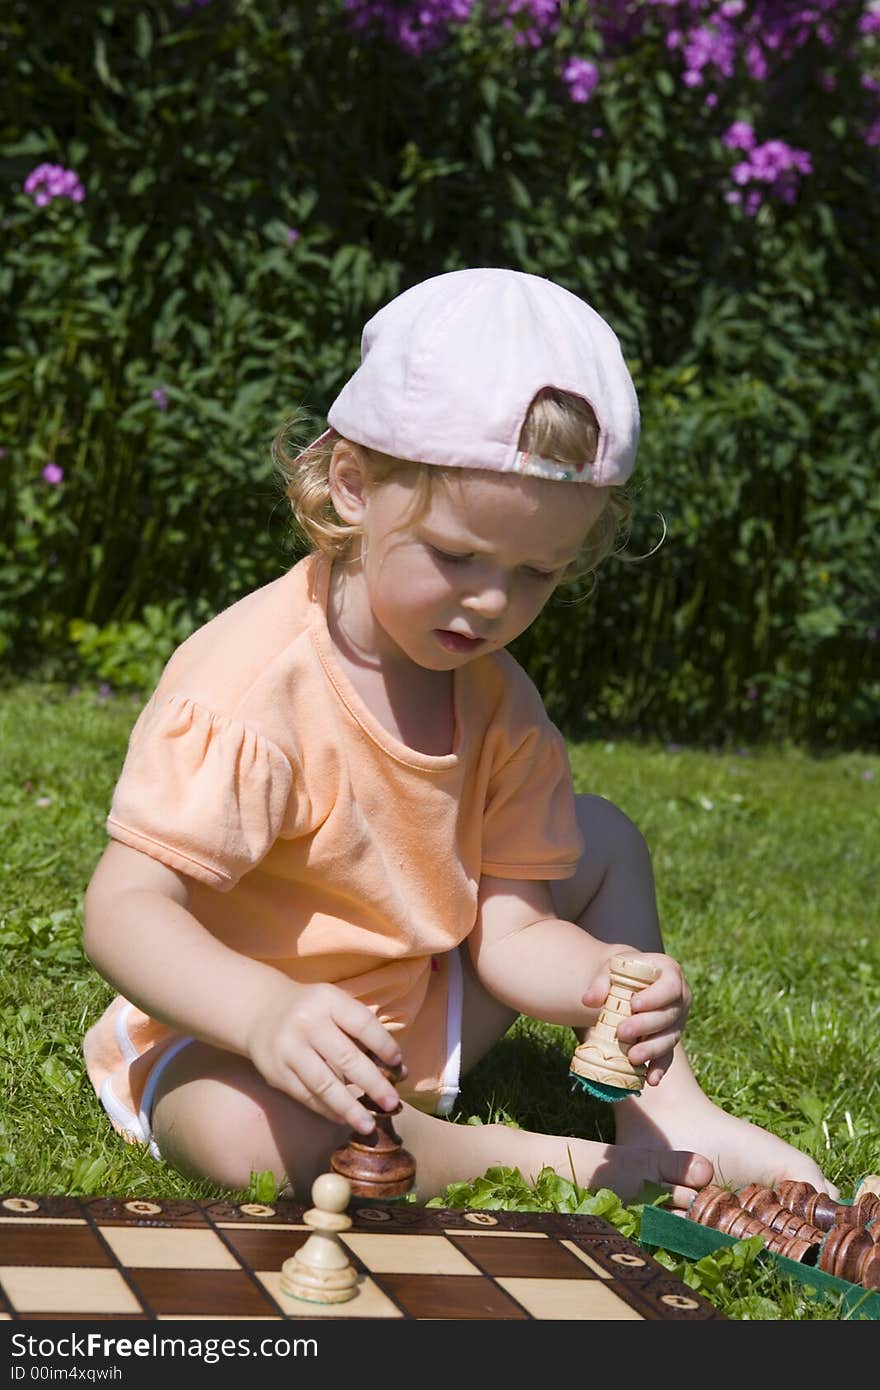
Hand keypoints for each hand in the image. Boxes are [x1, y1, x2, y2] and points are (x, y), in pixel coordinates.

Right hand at [243, 978, 405, 1132]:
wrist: (260, 1012)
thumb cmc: (311, 1011)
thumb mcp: (334, 1006)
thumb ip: (362, 1032)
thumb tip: (397, 1069)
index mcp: (327, 1000)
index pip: (362, 1023)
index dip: (384, 1045)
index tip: (399, 1065)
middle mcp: (306, 1023)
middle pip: (345, 1057)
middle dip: (373, 1083)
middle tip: (392, 1103)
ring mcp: (289, 1049)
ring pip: (324, 1084)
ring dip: (349, 1108)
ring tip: (368, 1125)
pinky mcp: (276, 1072)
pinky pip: (306, 1096)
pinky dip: (327, 1110)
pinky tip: (344, 1119)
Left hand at [581, 948, 691, 1085]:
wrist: (630, 981)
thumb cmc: (622, 972)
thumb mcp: (612, 969)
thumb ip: (601, 982)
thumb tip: (588, 1001)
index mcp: (670, 974)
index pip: (668, 987)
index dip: (653, 998)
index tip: (633, 1004)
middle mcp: (680, 999)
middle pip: (668, 1016)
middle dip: (645, 1026)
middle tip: (622, 1032)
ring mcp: (678, 1021)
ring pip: (669, 1039)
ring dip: (652, 1050)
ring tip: (633, 1058)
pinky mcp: (670, 1039)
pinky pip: (668, 1056)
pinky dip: (659, 1068)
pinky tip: (650, 1080)